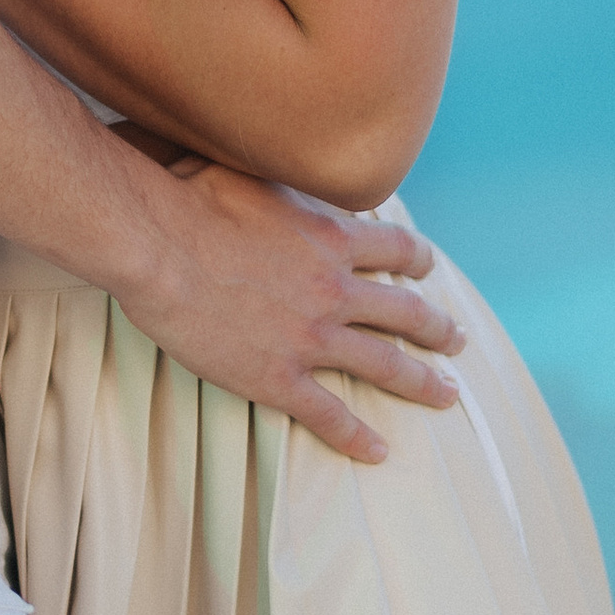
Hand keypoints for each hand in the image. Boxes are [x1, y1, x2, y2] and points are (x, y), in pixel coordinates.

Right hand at [130, 159, 465, 464]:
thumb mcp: (253, 172)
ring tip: (447, 396)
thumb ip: (285, 183)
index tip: (430, 267)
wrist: (156, 245)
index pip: (393, 249)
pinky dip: (356, 437)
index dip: (417, 259)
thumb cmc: (189, 196)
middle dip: (438, 329)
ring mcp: (309, 337)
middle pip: (405, 312)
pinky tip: (377, 452)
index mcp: (330, 238)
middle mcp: (333, 288)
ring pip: (383, 365)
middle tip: (458, 341)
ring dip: (420, 383)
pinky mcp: (276, 377)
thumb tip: (287, 162)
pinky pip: (328, 414)